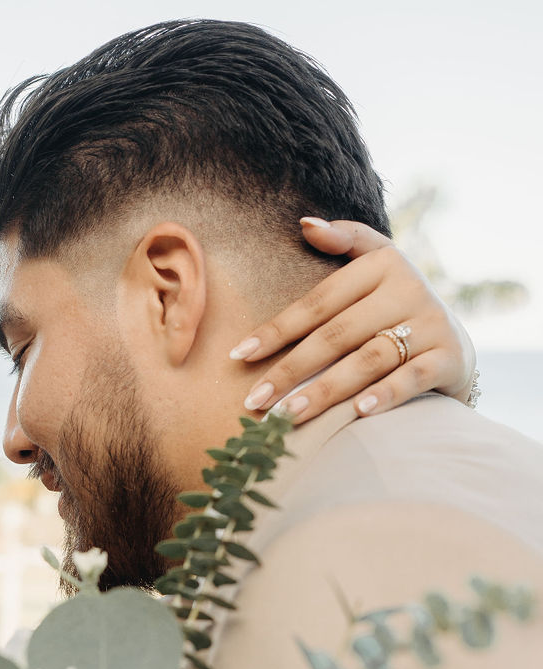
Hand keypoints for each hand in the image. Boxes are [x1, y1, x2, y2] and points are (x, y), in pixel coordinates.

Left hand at [232, 218, 475, 425]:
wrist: (456, 344)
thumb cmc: (397, 307)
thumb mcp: (378, 265)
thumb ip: (345, 242)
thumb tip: (305, 224)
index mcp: (382, 264)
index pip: (319, 301)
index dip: (277, 329)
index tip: (239, 356)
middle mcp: (408, 289)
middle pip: (337, 333)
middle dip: (291, 370)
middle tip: (256, 401)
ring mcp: (430, 323)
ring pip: (368, 359)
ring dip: (326, 390)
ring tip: (288, 416)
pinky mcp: (449, 356)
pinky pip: (412, 378)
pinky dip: (386, 394)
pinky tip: (358, 413)